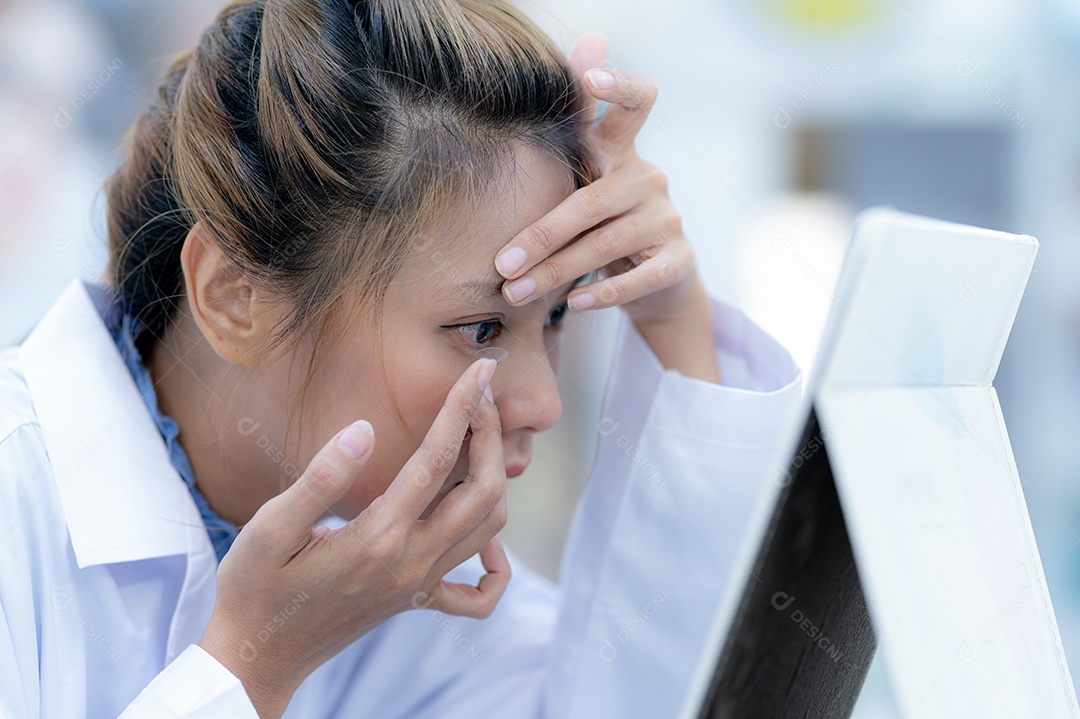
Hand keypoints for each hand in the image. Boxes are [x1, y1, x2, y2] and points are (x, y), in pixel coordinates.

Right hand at [198, 358, 508, 718]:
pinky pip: (477, 595)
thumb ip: (320, 477)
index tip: (480, 371)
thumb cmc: (255, 588)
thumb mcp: (269, 529)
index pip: (436, 460)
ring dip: (495, 479)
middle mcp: (412, 563)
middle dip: (490, 434)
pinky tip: (483, 537)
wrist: (258, 657)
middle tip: (482, 393)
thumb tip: (364, 429)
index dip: (462, 408)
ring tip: (480, 437)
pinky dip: (495, 564)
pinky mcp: (417, 602)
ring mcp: (420, 585)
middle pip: (482, 491)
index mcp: (378, 538)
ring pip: (488, 530)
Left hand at [493, 34, 702, 328]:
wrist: (655, 282)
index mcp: (622, 151)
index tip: (594, 79)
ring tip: (516, 292)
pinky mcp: (677, 261)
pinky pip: (638, 277)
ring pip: (606, 243)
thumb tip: (589, 39)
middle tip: (501, 263)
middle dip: (541, 234)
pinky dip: (604, 292)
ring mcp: (666, 221)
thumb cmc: (603, 221)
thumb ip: (577, 123)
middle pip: (592, 200)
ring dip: (556, 272)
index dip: (618, 86)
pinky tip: (575, 304)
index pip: (636, 102)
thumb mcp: (586, 177)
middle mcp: (648, 178)